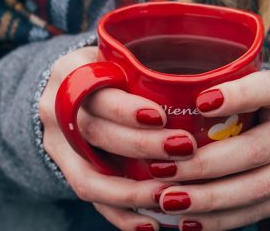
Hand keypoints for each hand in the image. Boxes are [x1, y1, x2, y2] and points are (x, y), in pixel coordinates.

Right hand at [38, 47, 198, 230]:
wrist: (68, 90)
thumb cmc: (111, 70)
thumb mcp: (119, 56)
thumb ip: (147, 66)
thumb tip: (213, 82)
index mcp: (71, 72)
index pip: (95, 91)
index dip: (126, 109)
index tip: (162, 116)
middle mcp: (56, 109)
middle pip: (95, 134)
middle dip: (140, 146)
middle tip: (184, 149)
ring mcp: (56, 145)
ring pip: (88, 177)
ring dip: (130, 192)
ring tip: (167, 196)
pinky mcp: (66, 172)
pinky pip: (91, 200)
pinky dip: (120, 215)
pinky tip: (150, 224)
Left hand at [152, 70, 269, 230]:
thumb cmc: (264, 106)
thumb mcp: (254, 88)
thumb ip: (221, 89)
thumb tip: (160, 95)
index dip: (239, 95)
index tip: (200, 102)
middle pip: (255, 150)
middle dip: (204, 164)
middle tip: (161, 169)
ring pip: (255, 188)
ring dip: (207, 198)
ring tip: (168, 200)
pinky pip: (254, 212)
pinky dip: (218, 220)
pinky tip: (187, 222)